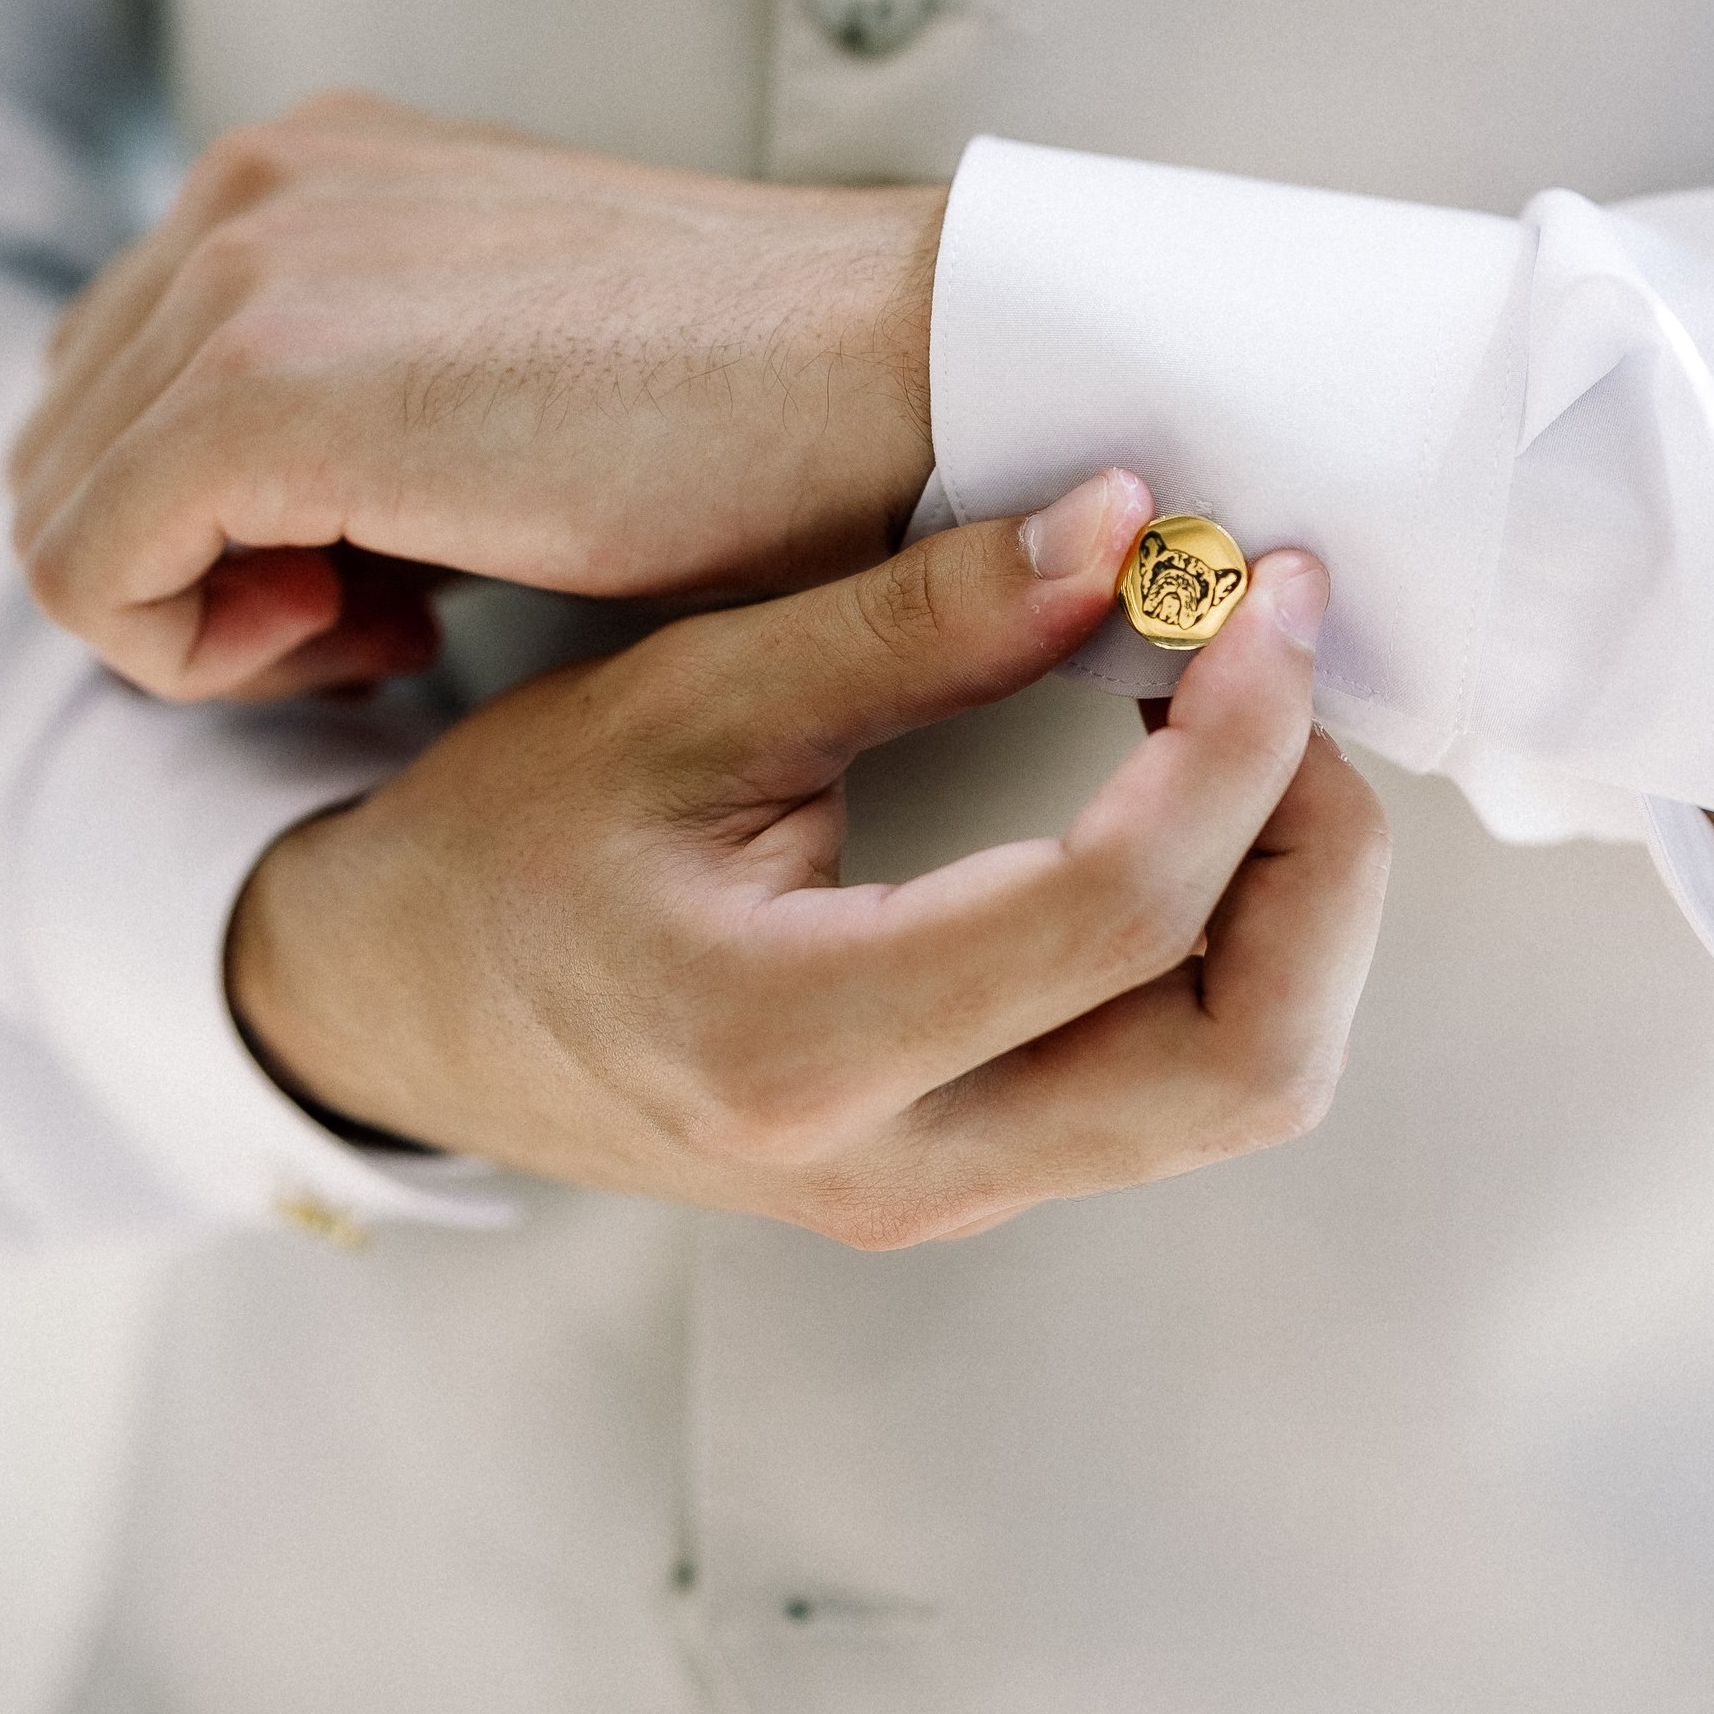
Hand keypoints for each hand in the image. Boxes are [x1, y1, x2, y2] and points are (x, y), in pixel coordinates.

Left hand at [8, 92, 944, 700]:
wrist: (894, 368)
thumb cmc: (749, 405)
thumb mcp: (505, 365)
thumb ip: (361, 401)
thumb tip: (259, 543)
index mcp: (308, 169)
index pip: (120, 380)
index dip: (218, 527)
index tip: (383, 586)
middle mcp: (250, 188)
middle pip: (68, 448)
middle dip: (201, 575)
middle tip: (389, 625)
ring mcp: (244, 273)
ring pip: (60, 517)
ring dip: (206, 618)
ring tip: (395, 628)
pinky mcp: (257, 389)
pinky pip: (89, 576)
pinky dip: (202, 656)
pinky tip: (385, 640)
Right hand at [225, 471, 1390, 1244]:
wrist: (395, 1010)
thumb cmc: (506, 845)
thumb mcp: (681, 700)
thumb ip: (913, 622)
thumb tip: (1123, 521)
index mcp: (797, 1048)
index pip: (1116, 912)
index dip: (1238, 738)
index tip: (1262, 595)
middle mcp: (894, 1166)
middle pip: (1245, 1065)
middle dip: (1317, 849)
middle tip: (1279, 665)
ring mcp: (940, 1193)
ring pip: (1238, 1091)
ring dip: (1291, 898)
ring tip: (1238, 715)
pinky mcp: (964, 1174)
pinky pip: (1171, 1081)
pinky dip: (1229, 938)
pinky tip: (1182, 793)